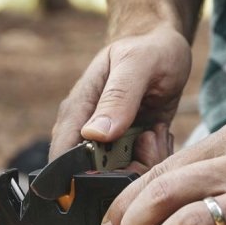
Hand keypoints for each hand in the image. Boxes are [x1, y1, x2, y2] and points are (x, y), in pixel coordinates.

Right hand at [50, 23, 191, 168]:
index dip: (83, 176)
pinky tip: (159, 134)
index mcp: (77, 110)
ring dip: (143, 165)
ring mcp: (107, 142)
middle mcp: (86, 131)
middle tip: (150, 142)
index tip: (121, 168)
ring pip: (118, 177)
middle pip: (92, 176)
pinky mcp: (127, 148)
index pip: (62, 158)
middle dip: (125, 172)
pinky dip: (152, 160)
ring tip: (156, 133)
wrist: (163, 47)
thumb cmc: (148, 49)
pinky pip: (137, 170)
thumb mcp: (137, 65)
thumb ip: (118, 98)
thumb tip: (94, 135)